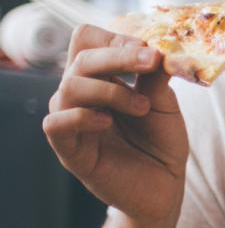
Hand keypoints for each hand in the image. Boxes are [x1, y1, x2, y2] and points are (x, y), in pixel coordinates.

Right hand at [43, 25, 187, 224]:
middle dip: (119, 56)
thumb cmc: (161, 144)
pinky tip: (107, 121)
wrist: (165, 189)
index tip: (152, 51)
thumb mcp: (165, 104)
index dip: (116, 38)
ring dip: (110, 90)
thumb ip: (157, 75)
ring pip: (69, 87)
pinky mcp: (69, 151)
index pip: (88, 40)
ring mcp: (72, 122)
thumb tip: (160, 45)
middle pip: (81, 58)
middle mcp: (81, 95)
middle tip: (152, 62)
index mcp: (101, 78)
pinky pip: (55, 124)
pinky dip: (81, 117)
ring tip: (142, 107)